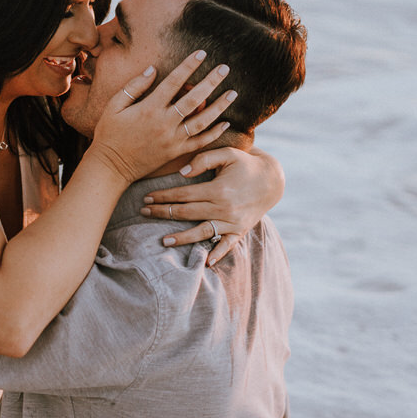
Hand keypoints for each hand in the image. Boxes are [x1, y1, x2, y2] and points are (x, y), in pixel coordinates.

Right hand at [83, 52, 236, 184]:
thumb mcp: (114, 106)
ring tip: (233, 93)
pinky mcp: (176, 152)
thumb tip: (152, 69)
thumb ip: (134, 86)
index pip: (174, 82)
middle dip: (211, 82)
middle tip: (225, 68)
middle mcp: (164, 123)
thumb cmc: (109, 133)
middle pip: (193, 99)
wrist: (111, 166)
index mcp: (150, 108)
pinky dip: (214, 133)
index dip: (189, 65)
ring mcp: (172, 139)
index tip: (202, 53)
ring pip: (202, 121)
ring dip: (219, 106)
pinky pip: (199, 142)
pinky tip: (225, 123)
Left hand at [140, 147, 284, 264]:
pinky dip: (218, 254)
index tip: (147, 198)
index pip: (183, 195)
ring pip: (202, 232)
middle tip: (143, 213)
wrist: (272, 179)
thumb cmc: (245, 164)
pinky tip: (205, 263)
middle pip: (187, 213)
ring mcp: (232, 222)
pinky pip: (227, 245)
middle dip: (164, 213)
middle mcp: (224, 208)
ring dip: (182, 238)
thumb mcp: (228, 154)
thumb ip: (204, 159)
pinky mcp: (240, 230)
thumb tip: (182, 173)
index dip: (163, 196)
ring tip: (163, 241)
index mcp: (218, 189)